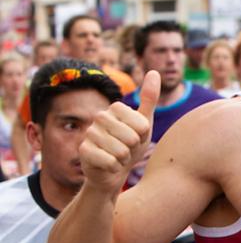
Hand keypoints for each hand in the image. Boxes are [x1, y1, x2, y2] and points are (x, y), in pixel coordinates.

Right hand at [79, 71, 158, 194]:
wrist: (114, 171)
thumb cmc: (131, 145)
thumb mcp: (144, 123)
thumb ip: (149, 99)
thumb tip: (154, 71)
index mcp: (115, 108)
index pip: (142, 124)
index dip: (144, 135)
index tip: (138, 136)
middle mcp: (99, 117)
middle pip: (131, 137)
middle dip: (134, 148)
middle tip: (127, 149)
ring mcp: (89, 133)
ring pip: (121, 151)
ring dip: (124, 159)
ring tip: (119, 157)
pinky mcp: (83, 151)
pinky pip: (110, 162)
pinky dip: (115, 168)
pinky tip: (110, 166)